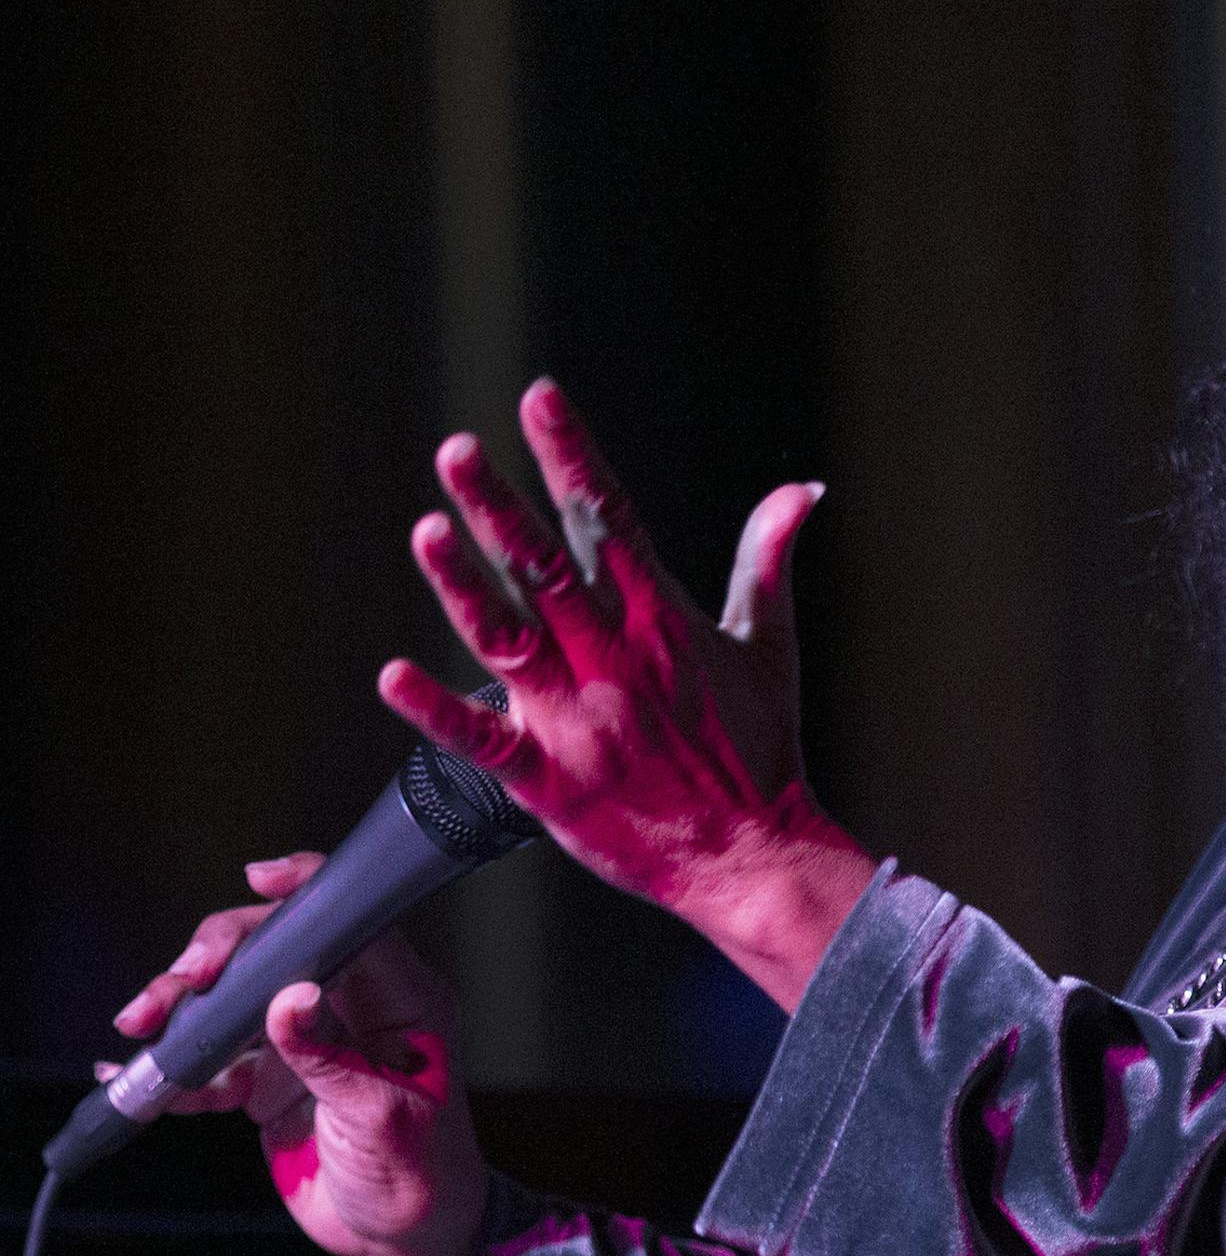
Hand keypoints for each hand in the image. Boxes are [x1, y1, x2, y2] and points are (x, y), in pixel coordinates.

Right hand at [112, 854, 489, 1255]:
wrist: (407, 1241)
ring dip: (183, 1009)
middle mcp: (352, 1007)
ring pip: (236, 1001)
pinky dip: (176, 1067)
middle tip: (177, 985)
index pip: (352, 923)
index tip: (258, 881)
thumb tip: (291, 998)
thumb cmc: (424, 1176)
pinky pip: (217, 1060)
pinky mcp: (273, 1081)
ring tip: (140, 1027)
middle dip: (219, 957)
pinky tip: (134, 1075)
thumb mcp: (381, 1116)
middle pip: (277, 952)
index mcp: (399, 999)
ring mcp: (307, 1041)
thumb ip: (330, 1058)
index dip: (304, 893)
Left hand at [377, 378, 876, 1010]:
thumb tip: (802, 489)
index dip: (571, 455)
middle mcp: (613, 658)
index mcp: (662, 620)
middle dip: (499, 504)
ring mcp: (577, 718)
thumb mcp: (771, 645)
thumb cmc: (761, 753)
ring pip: (506, 637)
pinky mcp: (549, 782)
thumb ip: (769, 560)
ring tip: (427, 530)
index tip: (538, 398)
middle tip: (457, 450)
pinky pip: (482, 741)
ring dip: (463, 585)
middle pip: (545, 567)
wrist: (754, 857)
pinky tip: (393, 676)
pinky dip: (436, 711)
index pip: (609, 518)